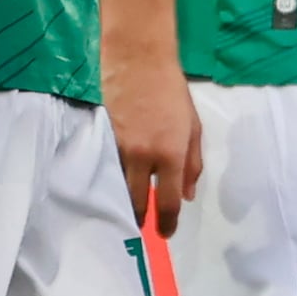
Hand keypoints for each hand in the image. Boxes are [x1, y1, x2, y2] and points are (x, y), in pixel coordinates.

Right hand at [110, 59, 203, 236]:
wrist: (139, 61)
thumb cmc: (172, 93)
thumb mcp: (193, 127)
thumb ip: (192, 164)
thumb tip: (188, 195)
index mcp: (171, 154)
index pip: (169, 201)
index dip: (167, 223)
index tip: (166, 233)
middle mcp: (144, 156)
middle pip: (137, 201)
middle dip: (140, 218)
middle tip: (141, 226)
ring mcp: (120, 148)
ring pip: (119, 186)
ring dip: (123, 200)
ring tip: (126, 208)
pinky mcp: (103, 139)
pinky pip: (107, 168)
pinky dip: (111, 179)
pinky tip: (111, 184)